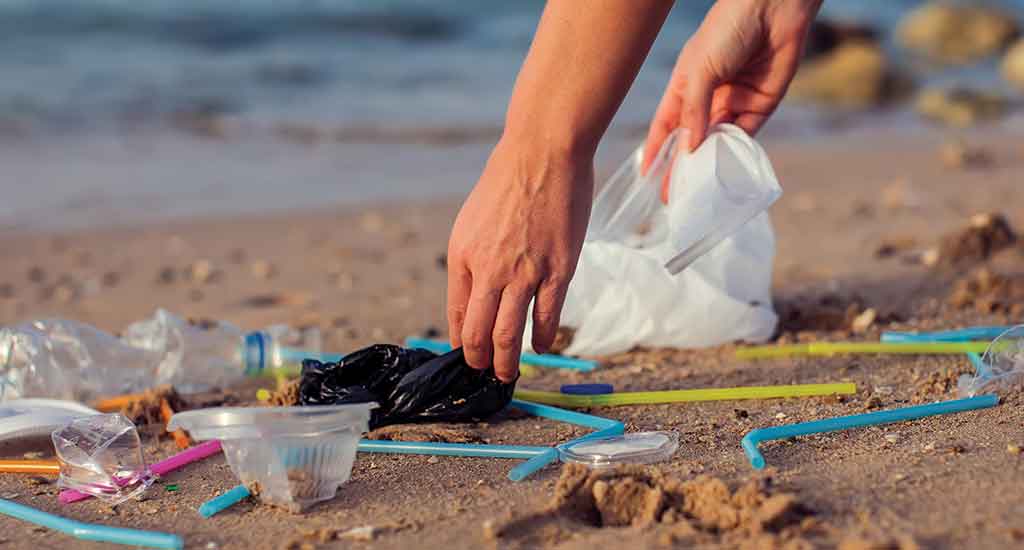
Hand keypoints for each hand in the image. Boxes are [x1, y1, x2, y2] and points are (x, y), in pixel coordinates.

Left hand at [446, 137, 592, 381]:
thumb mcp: (472, 221)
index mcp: (462, 257)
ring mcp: (523, 273)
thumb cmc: (507, 183)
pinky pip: (546, 318)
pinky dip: (541, 339)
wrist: (542, 153)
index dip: (459, 343)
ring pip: (508, 334)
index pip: (456, 315)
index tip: (466, 357)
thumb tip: (476, 295)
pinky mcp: (557, 270)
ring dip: (507, 363)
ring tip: (507, 374)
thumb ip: (473, 259)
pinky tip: (541, 347)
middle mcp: (488, 270)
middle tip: (485, 374)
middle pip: (477, 334)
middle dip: (479, 362)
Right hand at [643, 0, 820, 200]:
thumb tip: (688, 151)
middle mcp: (707, 97)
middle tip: (673, 197)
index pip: (665, 126)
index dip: (656, 150)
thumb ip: (693, 112)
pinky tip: (724, 171)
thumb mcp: (700, 71)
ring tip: (696, 192)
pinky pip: (744, 135)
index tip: (646, 176)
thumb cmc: (728, 29)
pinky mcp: (760, 105)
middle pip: (690, 140)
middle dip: (681, 166)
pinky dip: (734, 153)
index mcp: (684, 85)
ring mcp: (733, 102)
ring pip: (716, 142)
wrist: (772, 8)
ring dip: (707, 165)